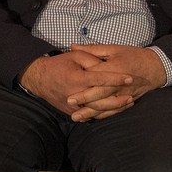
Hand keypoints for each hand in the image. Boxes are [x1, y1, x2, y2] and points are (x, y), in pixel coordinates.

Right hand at [19, 50, 133, 120]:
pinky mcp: (72, 112)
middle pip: (101, 99)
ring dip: (115, 107)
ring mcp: (73, 106)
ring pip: (98, 110)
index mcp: (75, 78)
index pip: (100, 79)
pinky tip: (116, 109)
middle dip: (118, 97)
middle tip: (132, 93)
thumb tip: (106, 66)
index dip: (116, 79)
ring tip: (128, 102)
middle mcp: (74, 94)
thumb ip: (91, 59)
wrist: (39, 79)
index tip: (129, 78)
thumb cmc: (58, 65)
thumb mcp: (73, 56)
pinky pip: (91, 115)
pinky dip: (105, 113)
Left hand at [69, 44, 165, 115]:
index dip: (83, 85)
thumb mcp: (113, 49)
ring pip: (106, 107)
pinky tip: (91, 118)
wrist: (156, 67)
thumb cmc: (133, 55)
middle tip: (69, 103)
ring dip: (91, 113)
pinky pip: (114, 110)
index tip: (69, 91)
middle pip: (100, 96)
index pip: (97, 79)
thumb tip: (73, 46)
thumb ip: (92, 50)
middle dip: (84, 101)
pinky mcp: (128, 100)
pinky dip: (102, 115)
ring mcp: (124, 94)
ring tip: (76, 117)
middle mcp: (120, 85)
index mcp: (115, 69)